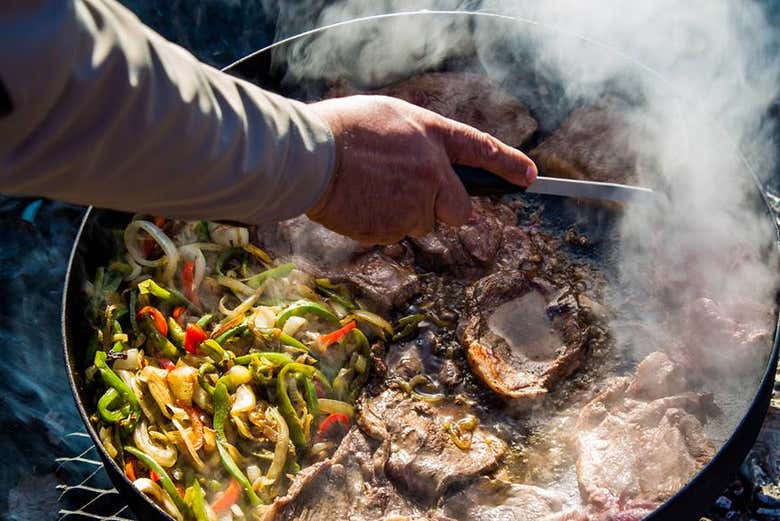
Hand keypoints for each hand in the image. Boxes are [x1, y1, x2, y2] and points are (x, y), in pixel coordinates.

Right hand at [306, 95, 536, 243]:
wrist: (312, 156)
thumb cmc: (344, 129)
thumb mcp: (391, 117)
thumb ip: (420, 140)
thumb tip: (433, 163)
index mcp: (432, 136)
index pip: (483, 149)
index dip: (509, 164)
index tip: (530, 177)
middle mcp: (433, 173)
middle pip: (460, 209)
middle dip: (443, 207)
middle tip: (413, 194)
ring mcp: (414, 204)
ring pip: (422, 223)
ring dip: (405, 214)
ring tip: (372, 190)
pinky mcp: (393, 229)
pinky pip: (395, 234)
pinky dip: (381, 223)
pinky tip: (360, 202)